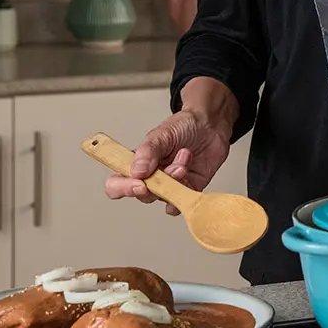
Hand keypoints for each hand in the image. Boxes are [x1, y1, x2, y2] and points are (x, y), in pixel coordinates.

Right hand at [103, 80, 235, 215]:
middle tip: (173, 168)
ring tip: (185, 157)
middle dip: (157, 184)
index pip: (117, 183)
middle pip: (142, 195)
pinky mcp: (187, 189)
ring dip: (176, 179)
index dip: (122, 188)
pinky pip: (181, 203)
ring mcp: (169, 185)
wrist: (210, 124)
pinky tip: (189, 175)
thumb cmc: (183, 127)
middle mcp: (151, 177)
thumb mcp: (161, 134)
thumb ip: (148, 151)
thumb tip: (136, 172)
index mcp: (137, 163)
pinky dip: (185, 194)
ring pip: (164, 197)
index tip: (139, 183)